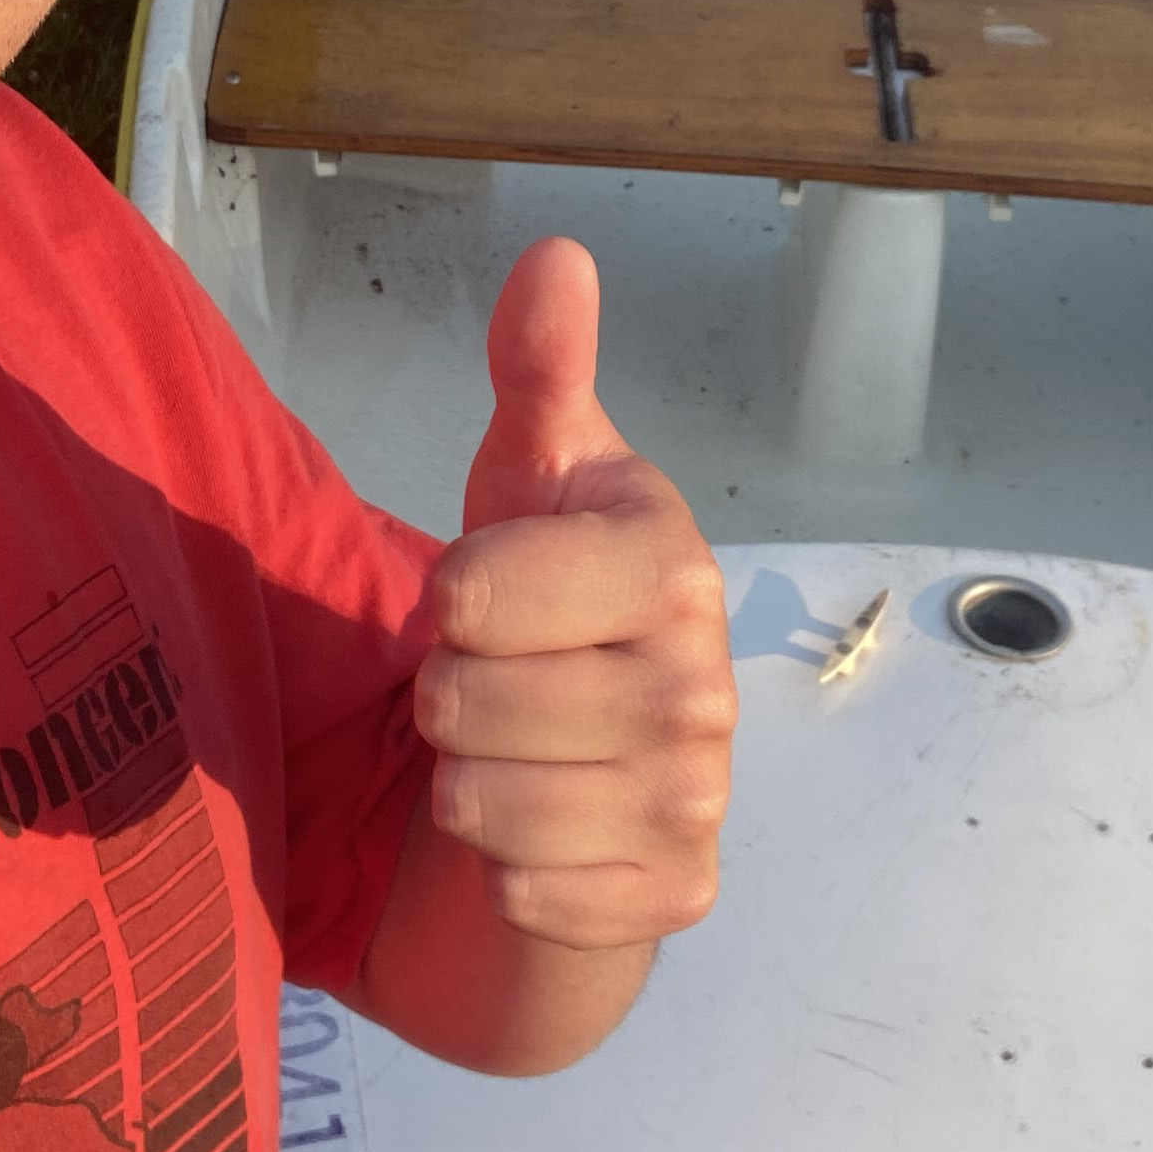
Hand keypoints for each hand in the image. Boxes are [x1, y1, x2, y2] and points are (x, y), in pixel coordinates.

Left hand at [416, 237, 735, 951]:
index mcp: (669, 563)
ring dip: (468, 788)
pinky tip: (543, 836)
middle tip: (495, 689)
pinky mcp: (674, 897)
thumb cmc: (537, 613)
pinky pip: (525, 892)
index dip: (447, 600)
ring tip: (513, 756)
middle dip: (448, 701)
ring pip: (484, 804)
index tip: (484, 598)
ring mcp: (700, 798)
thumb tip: (557, 254)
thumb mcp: (523, 481)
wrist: (568, 770)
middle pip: (465, 704)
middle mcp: (705, 682)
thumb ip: (537, 371)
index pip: (473, 594)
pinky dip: (507, 874)